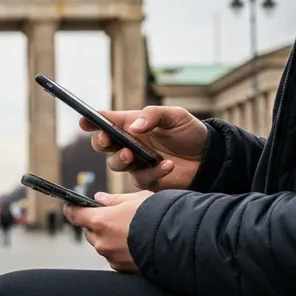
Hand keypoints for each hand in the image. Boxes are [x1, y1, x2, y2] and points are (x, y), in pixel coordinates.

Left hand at [62, 191, 150, 272]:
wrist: (177, 243)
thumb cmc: (157, 217)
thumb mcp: (136, 199)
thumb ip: (114, 200)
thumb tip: (100, 199)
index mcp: (100, 221)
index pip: (75, 214)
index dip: (71, 209)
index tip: (70, 205)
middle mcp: (101, 242)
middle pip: (89, 231)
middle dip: (95, 223)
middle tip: (111, 216)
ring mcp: (111, 257)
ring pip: (102, 245)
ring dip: (108, 237)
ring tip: (128, 229)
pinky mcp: (122, 269)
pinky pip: (114, 256)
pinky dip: (119, 250)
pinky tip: (134, 242)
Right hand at [81, 106, 207, 190]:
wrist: (210, 158)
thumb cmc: (191, 132)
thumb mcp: (175, 116)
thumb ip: (153, 115)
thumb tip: (134, 126)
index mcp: (132, 125)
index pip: (106, 122)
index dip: (91, 121)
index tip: (85, 121)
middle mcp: (130, 144)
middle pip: (103, 144)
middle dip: (101, 142)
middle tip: (108, 140)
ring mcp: (137, 163)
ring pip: (115, 164)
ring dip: (120, 159)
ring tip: (133, 154)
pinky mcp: (148, 180)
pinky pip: (140, 179)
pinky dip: (152, 173)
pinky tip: (166, 165)